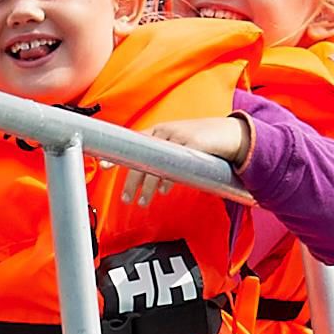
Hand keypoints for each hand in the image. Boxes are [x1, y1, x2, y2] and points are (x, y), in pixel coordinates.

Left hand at [116, 115, 251, 203]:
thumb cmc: (204, 143)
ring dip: (147, 186)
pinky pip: (175, 166)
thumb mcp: (180, 145)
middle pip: (141, 158)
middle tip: (126, 199)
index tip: (102, 166)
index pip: (133, 142)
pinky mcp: (193, 145)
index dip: (117, 154)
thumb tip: (147, 179)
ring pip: (155, 164)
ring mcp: (180, 137)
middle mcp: (166, 132)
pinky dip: (166, 180)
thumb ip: (164, 156)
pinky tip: (162, 191)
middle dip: (131, 181)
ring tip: (144, 202)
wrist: (231, 135)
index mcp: (160, 131)